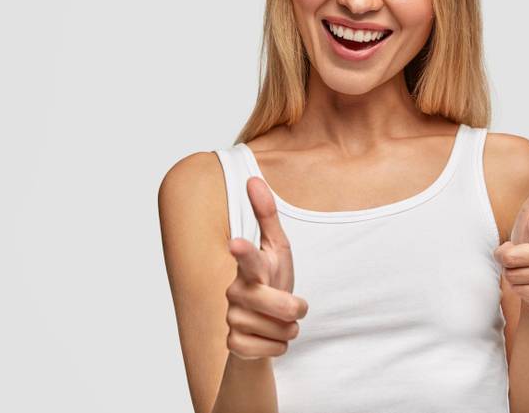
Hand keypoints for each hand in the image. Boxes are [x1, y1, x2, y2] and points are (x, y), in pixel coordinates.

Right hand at [225, 176, 308, 359]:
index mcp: (249, 267)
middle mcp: (235, 291)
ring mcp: (232, 319)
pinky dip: (279, 347)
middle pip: (278, 304)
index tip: (236, 243)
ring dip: (288, 328)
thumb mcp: (277, 248)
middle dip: (295, 309)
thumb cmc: (272, 279)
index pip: (248, 257)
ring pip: (279, 329)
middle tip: (296, 307)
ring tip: (280, 321)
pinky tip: (269, 338)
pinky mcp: (234, 344)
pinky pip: (271, 349)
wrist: (262, 323)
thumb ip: (266, 216)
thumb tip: (253, 178)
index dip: (244, 250)